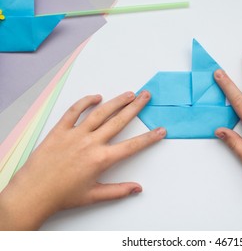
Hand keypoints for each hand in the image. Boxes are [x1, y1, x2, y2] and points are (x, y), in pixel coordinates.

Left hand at [0, 91, 165, 229]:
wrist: (33, 193)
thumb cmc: (62, 195)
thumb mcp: (94, 195)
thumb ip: (118, 191)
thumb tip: (137, 188)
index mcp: (101, 159)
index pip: (132, 145)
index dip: (149, 137)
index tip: (160, 130)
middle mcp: (91, 143)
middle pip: (119, 121)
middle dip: (135, 107)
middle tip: (146, 96)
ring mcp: (75, 134)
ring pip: (100, 113)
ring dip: (116, 102)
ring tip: (128, 94)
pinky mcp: (60, 130)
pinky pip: (73, 111)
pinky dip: (85, 102)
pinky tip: (95, 97)